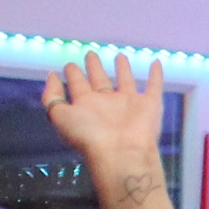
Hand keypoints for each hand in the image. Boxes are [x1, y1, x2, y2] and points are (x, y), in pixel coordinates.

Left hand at [40, 52, 173, 208]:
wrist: (121, 154)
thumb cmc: (89, 137)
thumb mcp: (60, 116)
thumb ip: (52, 96)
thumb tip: (51, 76)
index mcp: (86, 106)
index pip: (78, 85)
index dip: (73, 74)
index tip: (69, 64)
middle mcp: (107, 104)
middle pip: (99, 81)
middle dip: (94, 67)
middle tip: (91, 54)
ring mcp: (129, 104)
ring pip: (126, 81)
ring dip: (123, 68)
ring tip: (119, 56)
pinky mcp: (149, 105)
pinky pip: (154, 86)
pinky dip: (157, 75)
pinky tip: (156, 63)